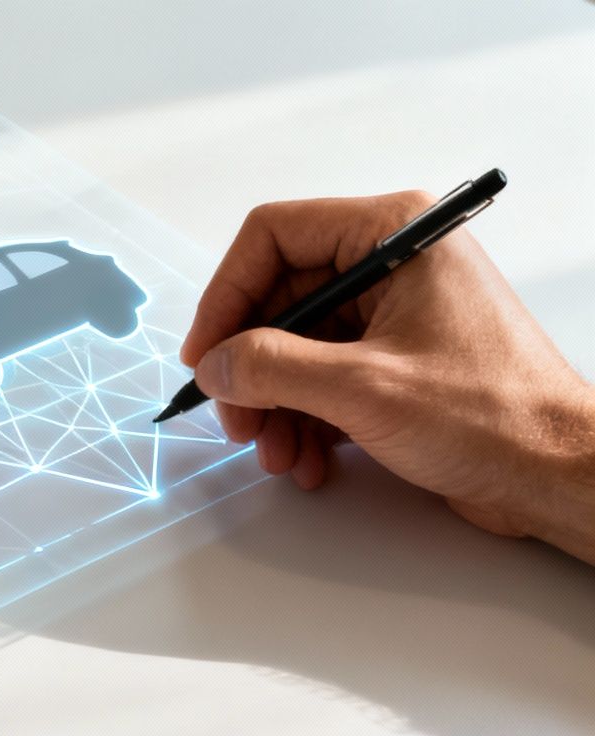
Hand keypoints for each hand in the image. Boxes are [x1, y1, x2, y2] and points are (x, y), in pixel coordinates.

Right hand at [185, 191, 594, 564]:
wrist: (558, 472)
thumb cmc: (494, 416)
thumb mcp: (362, 389)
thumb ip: (272, 368)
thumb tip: (217, 364)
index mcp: (395, 235)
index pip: (274, 237)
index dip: (226, 296)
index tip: (206, 354)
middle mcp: (394, 262)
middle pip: (279, 300)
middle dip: (251, 368)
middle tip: (238, 420)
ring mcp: (396, 311)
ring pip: (295, 346)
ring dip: (274, 405)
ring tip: (278, 453)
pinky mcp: (398, 358)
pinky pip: (323, 376)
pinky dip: (304, 419)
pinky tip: (309, 460)